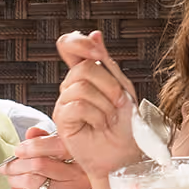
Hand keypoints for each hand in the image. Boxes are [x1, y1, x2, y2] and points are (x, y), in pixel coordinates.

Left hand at [7, 125, 87, 188]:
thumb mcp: (49, 165)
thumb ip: (42, 145)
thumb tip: (32, 131)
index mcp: (80, 160)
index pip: (58, 144)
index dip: (34, 145)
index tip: (18, 150)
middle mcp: (80, 176)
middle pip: (39, 163)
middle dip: (17, 165)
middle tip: (7, 169)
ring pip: (30, 180)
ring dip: (14, 180)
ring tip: (14, 182)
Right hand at [53, 30, 143, 178]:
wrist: (126, 154)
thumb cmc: (126, 124)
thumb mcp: (122, 86)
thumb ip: (106, 62)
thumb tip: (95, 33)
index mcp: (84, 74)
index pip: (68, 45)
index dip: (79, 43)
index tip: (99, 55)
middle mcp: (71, 86)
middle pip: (83, 67)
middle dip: (110, 85)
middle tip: (119, 103)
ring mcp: (64, 103)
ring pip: (81, 86)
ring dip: (106, 103)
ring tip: (110, 118)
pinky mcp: (61, 121)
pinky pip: (77, 106)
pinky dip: (97, 116)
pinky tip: (100, 126)